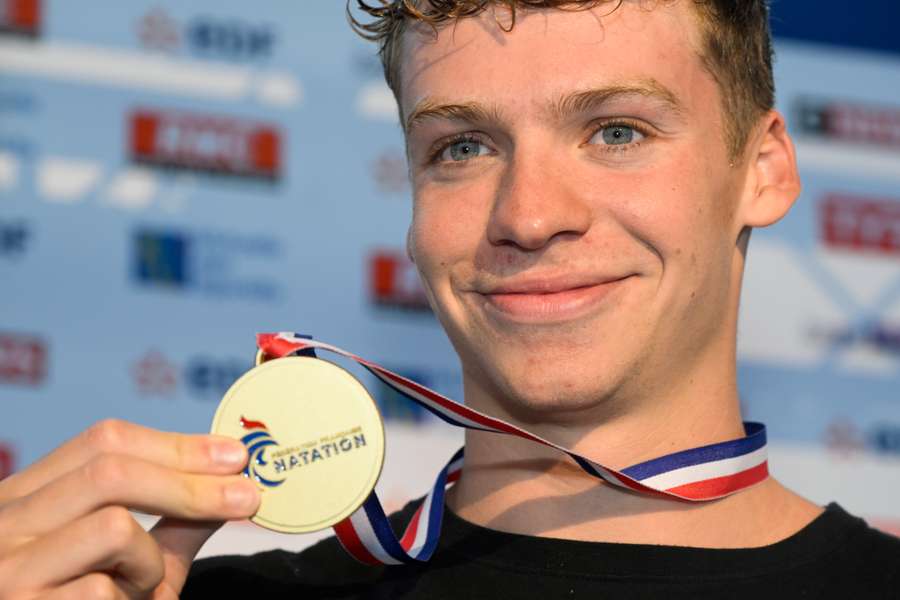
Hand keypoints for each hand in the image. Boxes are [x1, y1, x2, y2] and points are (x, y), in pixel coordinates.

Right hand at [0, 419, 260, 598]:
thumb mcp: (136, 567)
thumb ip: (175, 525)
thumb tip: (232, 481)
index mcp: (27, 499)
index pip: (103, 442)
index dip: (176, 445)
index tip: (234, 455)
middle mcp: (5, 524)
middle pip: (112, 470)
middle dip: (191, 482)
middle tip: (247, 496)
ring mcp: (6, 568)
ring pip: (113, 525)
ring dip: (150, 561)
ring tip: (138, 591)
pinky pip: (103, 589)